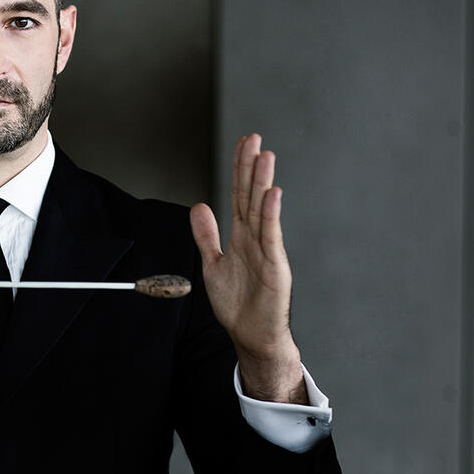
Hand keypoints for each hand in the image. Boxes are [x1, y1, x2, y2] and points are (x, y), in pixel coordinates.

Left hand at [189, 134, 305, 402]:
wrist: (251, 335)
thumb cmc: (237, 303)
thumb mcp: (212, 264)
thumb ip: (206, 236)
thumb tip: (198, 207)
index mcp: (241, 236)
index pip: (239, 195)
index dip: (239, 170)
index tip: (243, 143)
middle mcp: (256, 239)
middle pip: (251, 196)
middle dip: (251, 167)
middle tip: (254, 138)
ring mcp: (267, 251)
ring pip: (262, 211)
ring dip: (262, 183)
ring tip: (264, 156)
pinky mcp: (275, 268)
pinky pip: (271, 237)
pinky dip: (270, 215)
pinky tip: (271, 194)